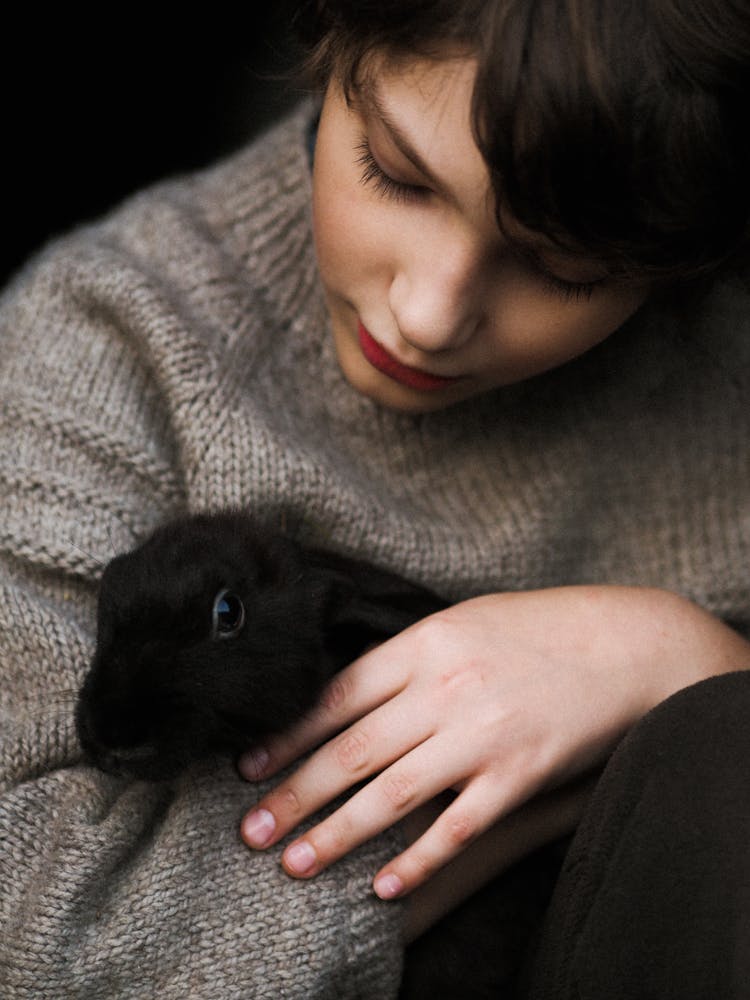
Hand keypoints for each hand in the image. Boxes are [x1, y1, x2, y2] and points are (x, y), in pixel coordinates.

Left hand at [238, 586, 749, 898]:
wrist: (627, 643)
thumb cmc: (541, 628)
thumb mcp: (464, 621)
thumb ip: (409, 657)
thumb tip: (349, 694)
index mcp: (426, 643)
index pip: (336, 696)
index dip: (286, 737)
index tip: (248, 768)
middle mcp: (446, 688)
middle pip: (351, 751)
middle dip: (293, 795)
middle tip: (251, 832)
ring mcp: (483, 734)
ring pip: (391, 793)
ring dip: (336, 833)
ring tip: (294, 863)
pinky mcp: (519, 773)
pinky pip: (457, 827)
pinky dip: (417, 860)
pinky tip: (383, 885)